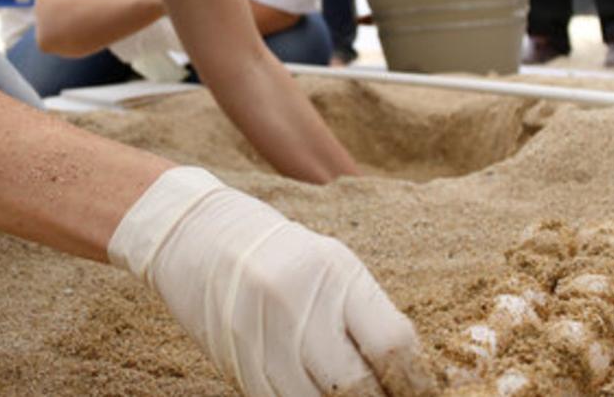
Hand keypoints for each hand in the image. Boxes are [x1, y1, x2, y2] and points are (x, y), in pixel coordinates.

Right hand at [110, 168, 439, 396]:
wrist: (197, 234)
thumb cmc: (279, 252)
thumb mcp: (330, 265)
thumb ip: (365, 315)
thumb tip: (403, 373)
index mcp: (335, 271)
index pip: (391, 344)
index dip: (411, 381)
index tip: (416, 393)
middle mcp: (299, 302)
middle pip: (355, 385)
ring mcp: (263, 334)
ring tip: (345, 396)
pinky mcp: (236, 360)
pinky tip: (311, 391)